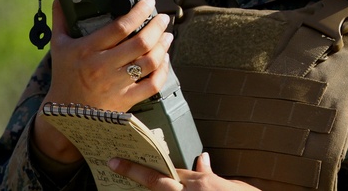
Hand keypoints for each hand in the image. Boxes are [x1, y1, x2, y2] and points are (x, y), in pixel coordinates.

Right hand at [33, 0, 173, 161]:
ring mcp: (116, 85)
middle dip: (157, 26)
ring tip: (167, 35)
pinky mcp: (125, 100)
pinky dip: (163, 70)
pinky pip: (152, 84)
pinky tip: (164, 59)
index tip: (148, 2)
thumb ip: (61, 20)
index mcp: (87, 50)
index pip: (120, 27)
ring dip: (163, 46)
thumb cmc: (64, 76)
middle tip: (163, 18)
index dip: (139, 12)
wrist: (64, 114)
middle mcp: (103, 67)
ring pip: (149, 62)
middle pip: (140, 43)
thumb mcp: (59, 46)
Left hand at [108, 152, 257, 189]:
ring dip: (146, 186)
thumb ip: (214, 175)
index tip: (127, 159)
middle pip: (157, 181)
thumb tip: (203, 161)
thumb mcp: (232, 186)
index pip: (170, 170)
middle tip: (115, 165)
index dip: (148, 165)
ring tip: (128, 179)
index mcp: (202, 183)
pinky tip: (147, 190)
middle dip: (135, 172)